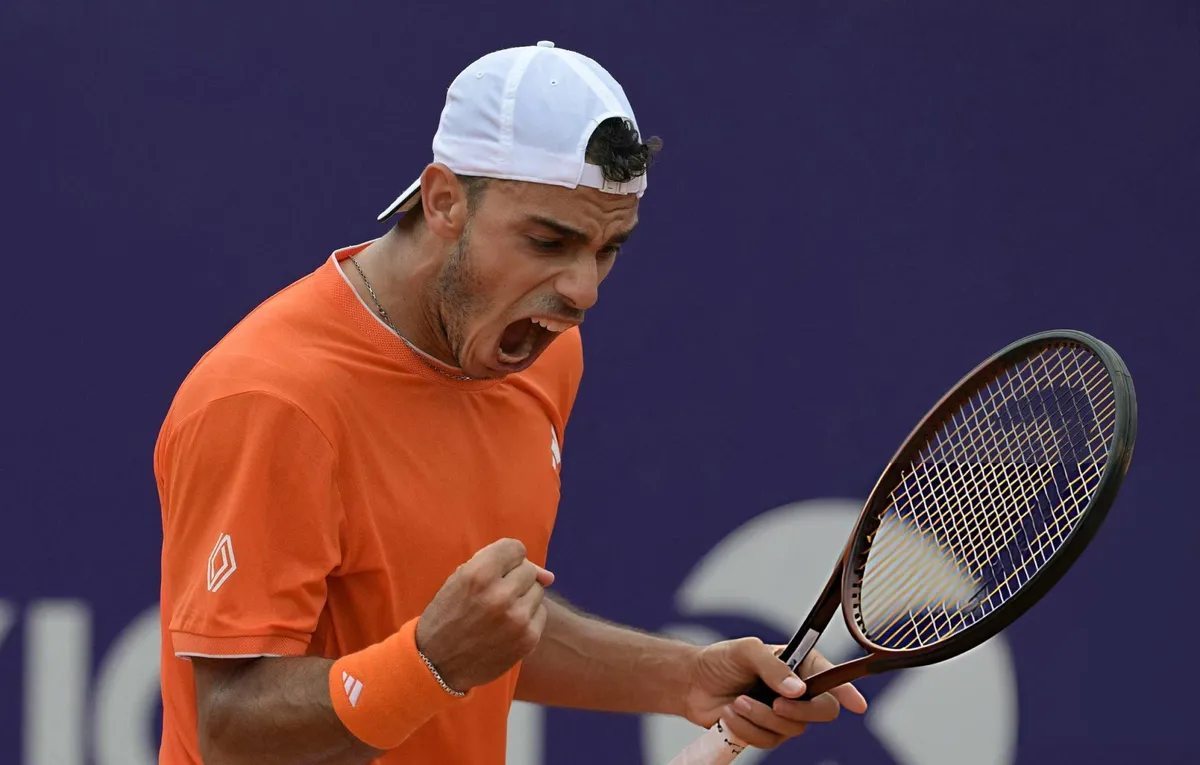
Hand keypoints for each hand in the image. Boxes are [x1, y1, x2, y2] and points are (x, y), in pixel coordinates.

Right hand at [415, 538, 554, 692]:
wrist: (437, 664)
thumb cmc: (449, 614)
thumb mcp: (460, 579)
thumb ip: (501, 565)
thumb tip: (549, 576)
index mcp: (478, 574)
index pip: (515, 548)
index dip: (506, 558)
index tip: (495, 571)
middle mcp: (500, 595)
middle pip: (528, 570)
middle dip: (513, 578)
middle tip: (493, 595)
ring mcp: (516, 619)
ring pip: (538, 590)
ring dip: (522, 597)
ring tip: (499, 611)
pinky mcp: (527, 639)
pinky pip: (540, 613)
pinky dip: (527, 616)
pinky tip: (506, 626)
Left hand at [683, 637, 867, 750]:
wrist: (692, 684)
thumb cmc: (721, 661)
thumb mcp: (746, 651)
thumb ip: (772, 666)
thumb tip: (797, 690)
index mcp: (800, 665)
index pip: (831, 677)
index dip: (848, 691)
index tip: (857, 705)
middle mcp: (797, 691)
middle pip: (822, 711)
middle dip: (798, 711)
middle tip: (775, 703)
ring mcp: (783, 714)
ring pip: (791, 728)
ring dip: (760, 717)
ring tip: (737, 702)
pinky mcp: (766, 732)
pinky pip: (768, 741)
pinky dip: (747, 729)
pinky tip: (731, 714)